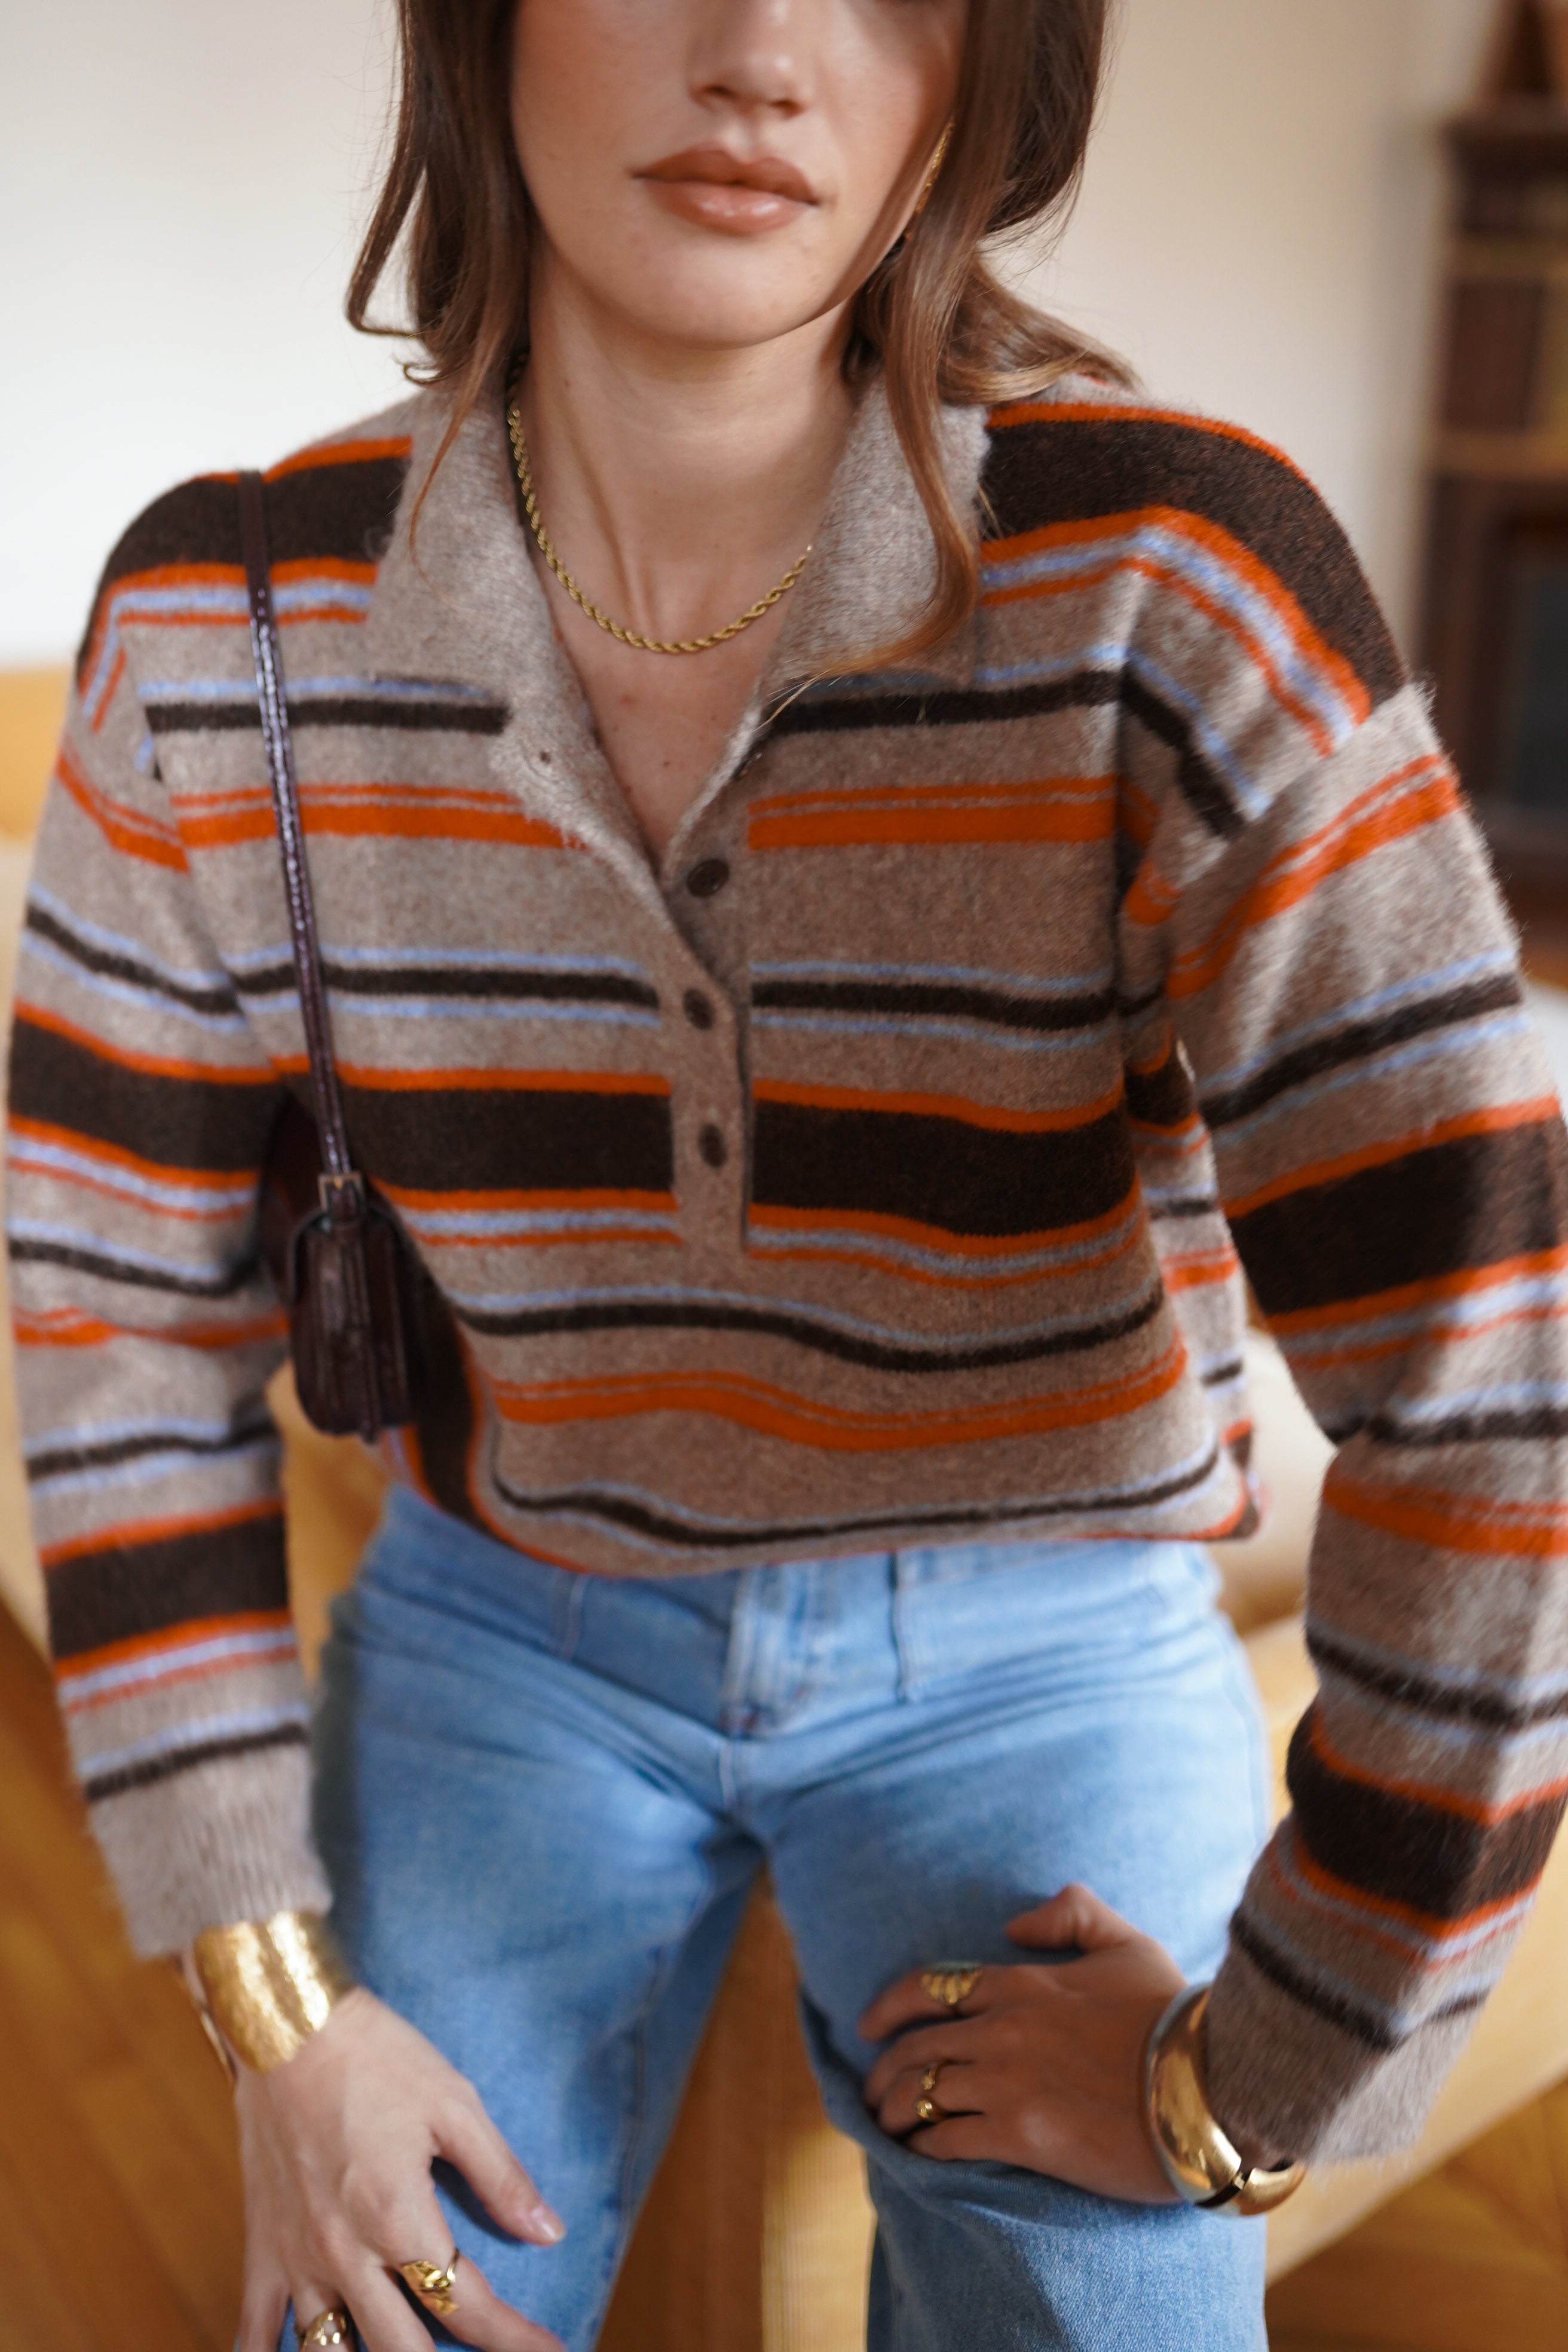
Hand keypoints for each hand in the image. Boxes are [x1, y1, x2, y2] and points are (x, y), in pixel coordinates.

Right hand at [233, 1986, 565, 2351]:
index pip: (467, 2306)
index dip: (515, 2338)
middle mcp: (347, 2254)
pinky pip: (255, 2326)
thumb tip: (549, 2231)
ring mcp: (298, 2257)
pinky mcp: (262, 2244)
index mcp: (400, 2221)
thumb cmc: (376, 2057)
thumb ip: (501, 2178)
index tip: (553, 2349)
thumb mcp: (455, 2106)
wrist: (287, 2022)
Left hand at [859, 1884, 1184, 2203]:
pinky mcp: (1022, 2134)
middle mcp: (1003, 2027)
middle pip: (915, 2045)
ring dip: (896, 2111)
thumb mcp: (1128, 1943)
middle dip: (883, 2069)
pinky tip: (920, 2157)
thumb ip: (1072, 1913)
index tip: (867, 2025)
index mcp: (1023, 1982)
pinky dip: (925, 2148)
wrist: (1209, 2085)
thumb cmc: (1174, 2015)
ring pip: (922, 2092)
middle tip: (872, 2091)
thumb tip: (1014, 1922)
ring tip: (887, 2127)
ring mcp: (1008, 2081)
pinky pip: (949, 2139)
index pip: (931, 1987)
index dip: (888, 2006)